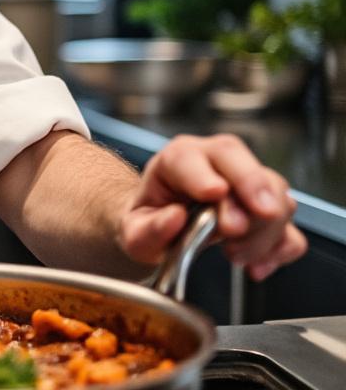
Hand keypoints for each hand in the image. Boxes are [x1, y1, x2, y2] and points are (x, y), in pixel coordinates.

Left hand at [117, 133, 305, 280]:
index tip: (213, 193)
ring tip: (233, 254)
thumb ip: (149, 228)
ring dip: (261, 231)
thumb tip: (174, 219)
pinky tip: (256, 265)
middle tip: (236, 228)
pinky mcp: (268, 213)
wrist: (161, 229)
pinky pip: (290, 228)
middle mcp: (216, 163)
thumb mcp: (133, 231)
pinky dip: (279, 249)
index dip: (203, 175)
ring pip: (274, 195)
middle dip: (249, 192)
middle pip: (242, 164)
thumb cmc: (148, 222)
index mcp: (177, 159)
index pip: (191, 157)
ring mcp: (247, 185)